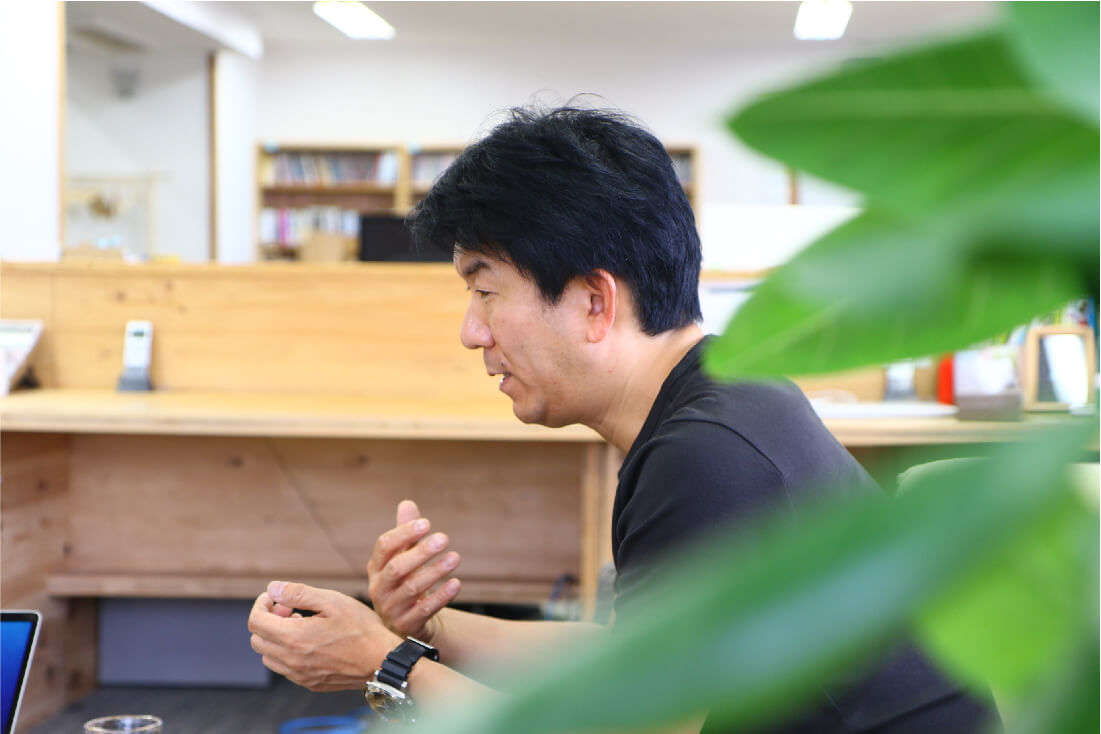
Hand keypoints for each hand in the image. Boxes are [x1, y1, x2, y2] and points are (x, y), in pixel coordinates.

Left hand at [249, 580, 400, 690]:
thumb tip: (273, 589)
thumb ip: (298, 594)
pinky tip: (309, 642)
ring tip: (300, 625)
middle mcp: (291, 660)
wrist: (382, 660)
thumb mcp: (332, 601)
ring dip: (276, 638)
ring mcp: (299, 675)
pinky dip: (287, 653)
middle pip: (257, 640)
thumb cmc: (361, 628)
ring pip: (268, 657)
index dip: (261, 604)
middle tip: (290, 609)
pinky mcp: (309, 683)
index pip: (255, 621)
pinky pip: (284, 669)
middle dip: (268, 620)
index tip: (275, 597)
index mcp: (293, 637)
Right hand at [367, 500, 461, 643]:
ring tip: (455, 558)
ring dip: (435, 572)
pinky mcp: (405, 626)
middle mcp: (379, 588)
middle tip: (444, 538)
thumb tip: (407, 503)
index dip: (404, 533)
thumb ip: (405, 534)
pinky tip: (456, 584)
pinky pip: (424, 610)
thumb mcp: (404, 558)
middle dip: (421, 552)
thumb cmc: (405, 582)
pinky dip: (441, 596)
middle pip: (397, 567)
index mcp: (376, 567)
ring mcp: (390, 608)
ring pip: (412, 589)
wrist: (407, 623)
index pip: (385, 546)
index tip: (427, 523)